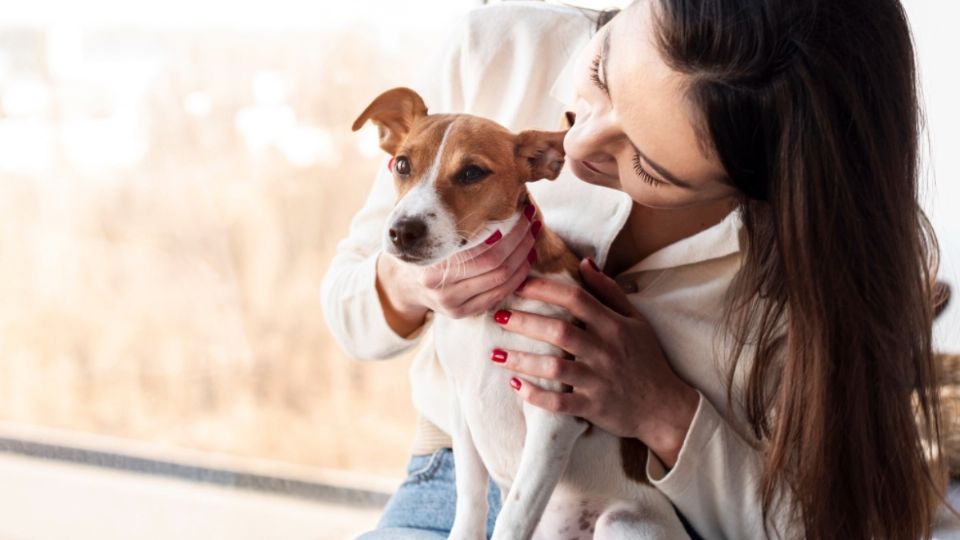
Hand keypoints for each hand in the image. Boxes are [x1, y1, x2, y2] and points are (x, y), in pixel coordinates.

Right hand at [376, 203, 538, 335]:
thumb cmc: (421, 250)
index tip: (523, 212)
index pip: (487, 251)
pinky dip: (516, 278)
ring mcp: (453, 306)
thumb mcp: (430, 234)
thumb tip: (498, 203)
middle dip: (521, 243)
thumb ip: (457, 225)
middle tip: (532, 223)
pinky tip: (523, 262)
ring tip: (531, 240)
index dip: (511, 232)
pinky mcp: (461, 314)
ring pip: (502, 282)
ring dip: (523, 260)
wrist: (402, 284)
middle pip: (498, 266)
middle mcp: (443, 290)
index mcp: (434, 267)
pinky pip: (498, 296)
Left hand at [490, 257, 699, 467]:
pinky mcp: (593, 407)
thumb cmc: (647, 359)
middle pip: (559, 331)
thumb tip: (584, 263)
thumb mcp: (636, 320)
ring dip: (523, 360)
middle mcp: (605, 350)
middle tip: (498, 316)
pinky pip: (560, 403)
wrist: (665, 408)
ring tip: (496, 354)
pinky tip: (516, 385)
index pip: (576, 299)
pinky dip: (536, 395)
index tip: (518, 284)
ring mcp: (599, 380)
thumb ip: (609, 291)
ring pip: (555, 368)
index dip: (545, 289)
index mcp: (614, 326)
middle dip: (525, 322)